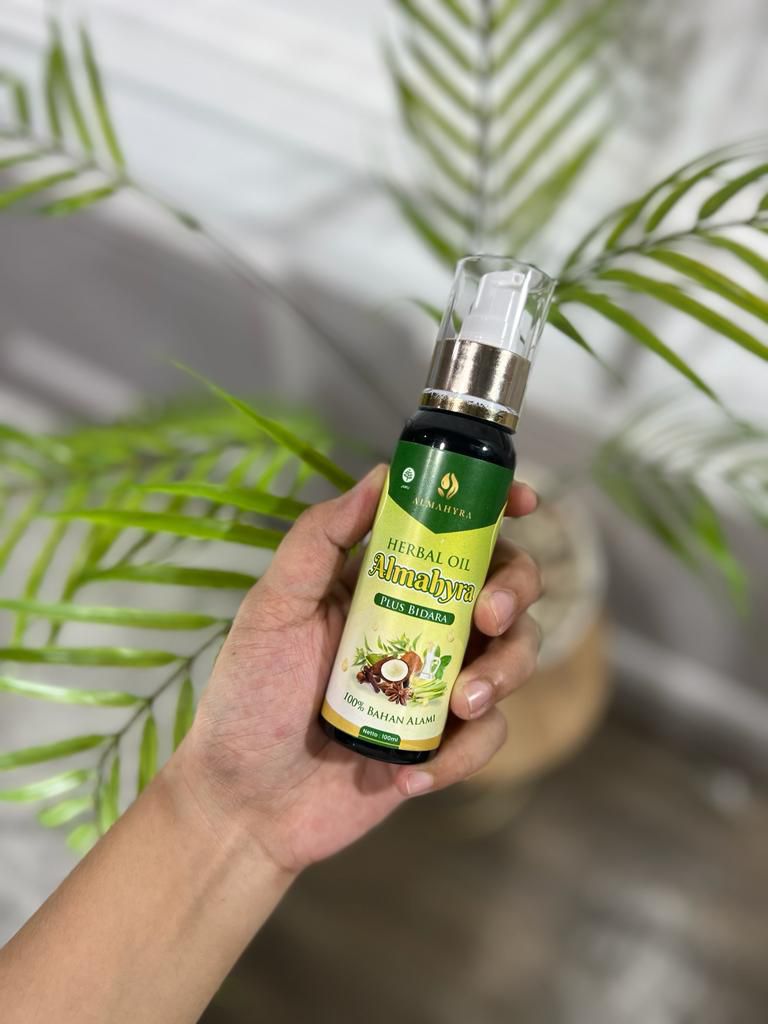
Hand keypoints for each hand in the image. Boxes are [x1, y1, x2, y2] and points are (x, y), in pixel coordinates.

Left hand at [176, 464, 542, 875]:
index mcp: (385, 582)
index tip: (522, 503)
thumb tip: (377, 475)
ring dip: (505, 674)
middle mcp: (423, 624)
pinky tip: (414, 774)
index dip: (496, 510)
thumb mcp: (275, 607)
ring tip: (463, 703)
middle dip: (515, 593)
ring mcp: (439, 682)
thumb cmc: (249, 696)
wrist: (245, 801)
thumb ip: (319, 539)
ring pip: (515, 656)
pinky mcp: (446, 741)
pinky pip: (489, 735)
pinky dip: (464, 754)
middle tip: (489, 615)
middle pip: (504, 588)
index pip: (454, 533)